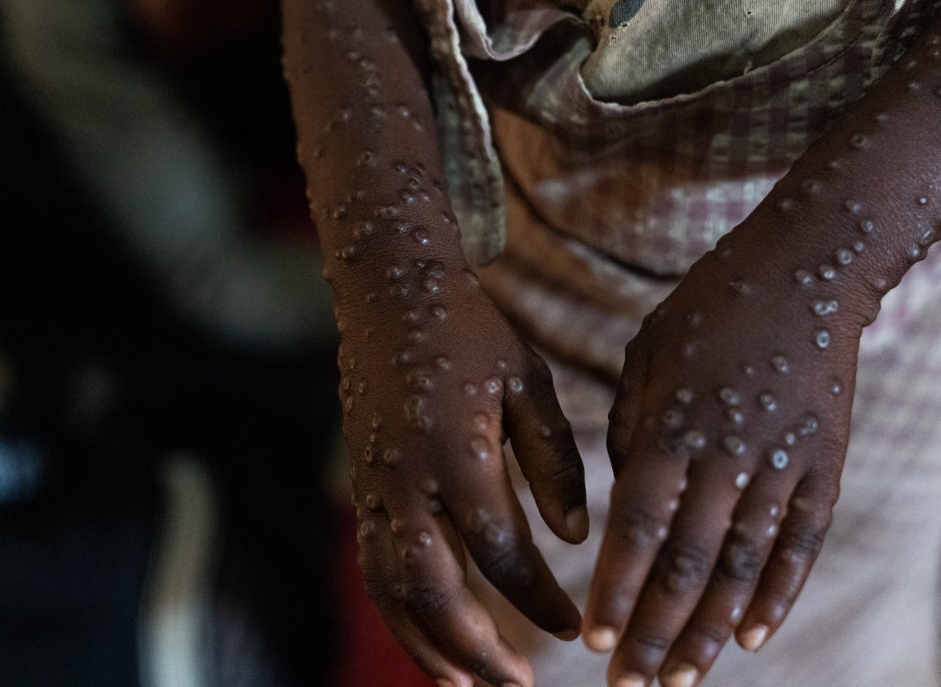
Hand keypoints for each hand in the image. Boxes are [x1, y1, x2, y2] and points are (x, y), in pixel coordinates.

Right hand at [341, 254, 588, 686]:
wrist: (389, 293)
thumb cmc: (472, 332)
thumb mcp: (529, 382)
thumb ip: (555, 461)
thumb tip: (575, 537)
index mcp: (459, 453)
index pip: (502, 555)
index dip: (540, 601)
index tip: (577, 627)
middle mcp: (408, 481)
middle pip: (435, 592)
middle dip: (478, 650)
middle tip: (519, 685)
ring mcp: (375, 487)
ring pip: (392, 590)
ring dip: (428, 645)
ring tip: (467, 683)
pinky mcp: (362, 486)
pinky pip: (375, 566)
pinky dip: (399, 611)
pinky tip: (428, 634)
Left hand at [585, 229, 860, 686]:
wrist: (807, 268)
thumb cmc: (711, 305)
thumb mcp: (648, 351)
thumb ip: (632, 428)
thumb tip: (624, 496)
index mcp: (672, 422)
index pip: (638, 526)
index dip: (617, 589)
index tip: (594, 642)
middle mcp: (725, 452)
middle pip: (687, 562)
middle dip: (654, 630)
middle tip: (628, 686)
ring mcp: (781, 461)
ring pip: (742, 564)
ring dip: (711, 630)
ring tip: (682, 678)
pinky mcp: (824, 464)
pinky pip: (800, 542)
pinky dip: (778, 593)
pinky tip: (755, 638)